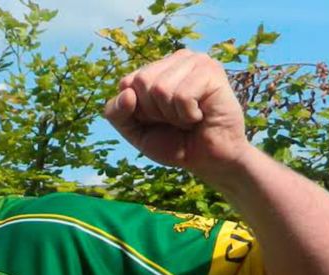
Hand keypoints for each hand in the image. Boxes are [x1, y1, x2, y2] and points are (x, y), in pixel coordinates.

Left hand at [104, 49, 249, 182]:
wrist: (208, 161)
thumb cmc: (174, 142)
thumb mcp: (135, 130)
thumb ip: (116, 113)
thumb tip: (127, 93)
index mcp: (158, 67)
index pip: (126, 83)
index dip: (137, 111)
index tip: (158, 120)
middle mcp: (178, 59)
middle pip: (142, 82)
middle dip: (154, 112)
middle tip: (175, 120)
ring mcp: (196, 61)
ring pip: (161, 88)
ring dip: (172, 115)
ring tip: (189, 118)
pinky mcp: (212, 71)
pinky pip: (182, 96)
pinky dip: (187, 116)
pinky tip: (200, 116)